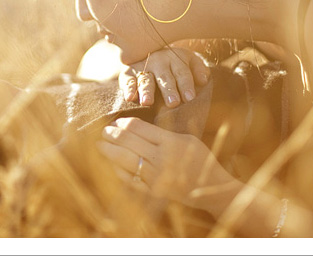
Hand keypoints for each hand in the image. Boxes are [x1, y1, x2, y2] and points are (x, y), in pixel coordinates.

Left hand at [96, 117, 234, 211]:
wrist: (211, 186)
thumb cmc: (199, 157)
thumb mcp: (185, 138)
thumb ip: (161, 132)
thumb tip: (133, 125)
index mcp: (169, 142)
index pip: (137, 127)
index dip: (122, 123)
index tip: (116, 121)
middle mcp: (160, 158)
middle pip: (126, 141)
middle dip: (111, 134)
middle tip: (103, 130)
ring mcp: (155, 176)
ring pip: (123, 160)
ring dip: (108, 151)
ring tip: (100, 144)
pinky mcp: (152, 191)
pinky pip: (129, 178)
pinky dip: (117, 169)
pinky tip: (112, 163)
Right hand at [118, 47, 210, 106]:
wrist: (146, 49)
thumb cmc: (173, 62)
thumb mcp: (188, 60)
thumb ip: (198, 69)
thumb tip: (204, 80)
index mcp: (175, 59)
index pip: (182, 73)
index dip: (186, 85)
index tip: (190, 98)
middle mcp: (158, 61)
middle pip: (164, 77)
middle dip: (168, 90)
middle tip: (173, 103)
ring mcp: (143, 67)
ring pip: (146, 80)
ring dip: (147, 91)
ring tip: (148, 103)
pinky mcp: (128, 73)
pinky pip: (128, 81)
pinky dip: (128, 89)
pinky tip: (130, 98)